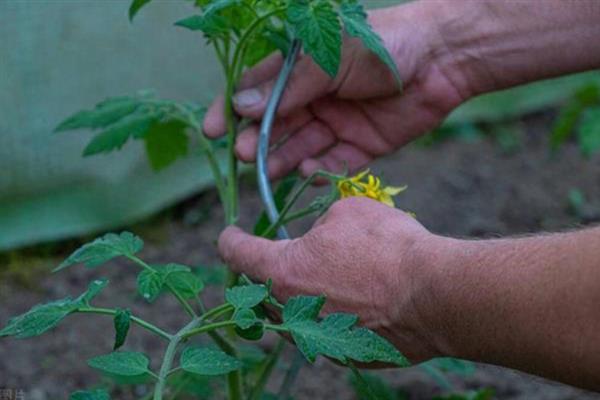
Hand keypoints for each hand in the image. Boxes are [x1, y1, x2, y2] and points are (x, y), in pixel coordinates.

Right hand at [204, 2, 468, 179]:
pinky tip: (308, 174)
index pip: (257, 91)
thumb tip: (241, 106)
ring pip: (301, 147)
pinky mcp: (361, 145)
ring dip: (283, 160)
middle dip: (258, 140)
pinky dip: (319, 171)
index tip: (212, 131)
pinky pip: (333, 163)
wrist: (443, 58)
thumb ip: (288, 86)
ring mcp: (338, 122)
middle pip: (277, 125)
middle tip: (245, 155)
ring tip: (266, 172)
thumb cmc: (382, 44)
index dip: (232, 110)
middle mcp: (315, 97)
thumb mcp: (329, 58)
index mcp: (302, 68)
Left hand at [218, 197, 451, 361]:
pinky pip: (318, 332)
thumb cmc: (387, 246)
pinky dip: (321, 315)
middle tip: (273, 256)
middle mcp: (290, 311)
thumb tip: (320, 234)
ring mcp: (314, 338)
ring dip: (290, 296)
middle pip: (258, 292)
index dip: (229, 240)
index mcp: (282, 272)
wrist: (433, 295)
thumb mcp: (347, 212)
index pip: (237, 254)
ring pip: (287, 316)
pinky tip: (344, 302)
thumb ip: (320, 222)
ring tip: (311, 279)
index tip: (228, 234)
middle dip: (261, 272)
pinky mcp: (341, 353)